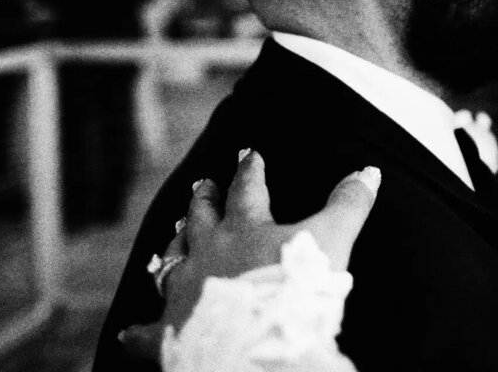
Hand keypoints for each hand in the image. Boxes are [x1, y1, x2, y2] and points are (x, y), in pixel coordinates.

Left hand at [119, 150, 380, 360]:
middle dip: (204, 200)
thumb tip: (368, 171)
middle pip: (201, 219)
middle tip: (203, 185)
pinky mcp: (170, 334)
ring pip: (172, 262)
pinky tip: (129, 331)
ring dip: (174, 247)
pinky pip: (148, 332)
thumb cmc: (295, 290)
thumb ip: (348, 204)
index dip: (250, 170)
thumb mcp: (332, 240)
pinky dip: (139, 331)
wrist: (259, 344)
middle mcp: (207, 255)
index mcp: (245, 229)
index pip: (248, 189)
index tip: (249, 154)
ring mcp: (183, 294)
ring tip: (173, 235)